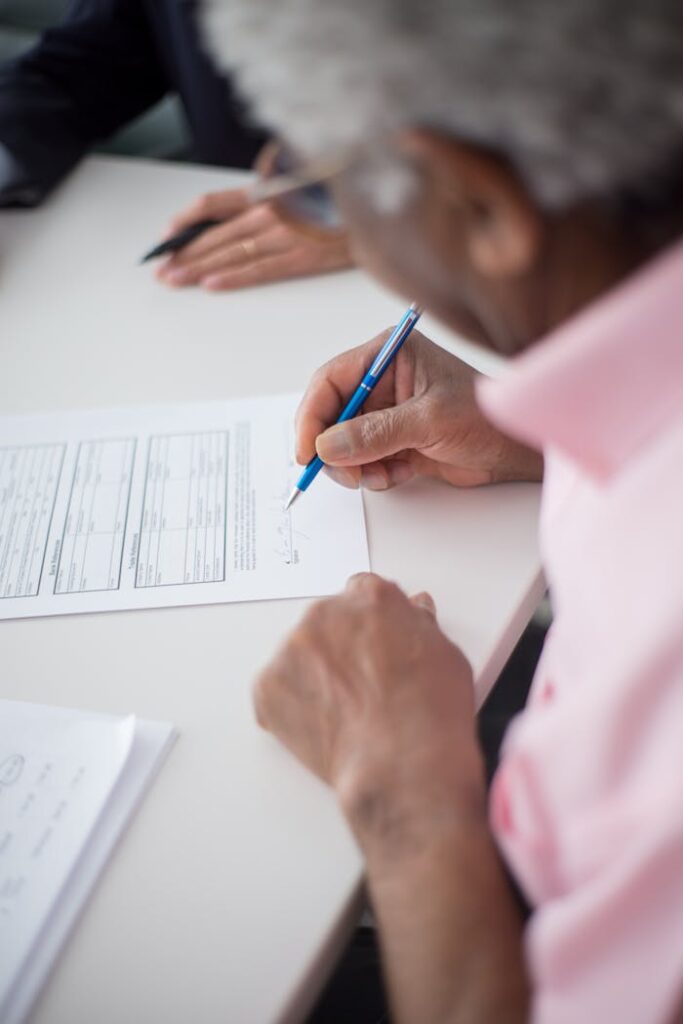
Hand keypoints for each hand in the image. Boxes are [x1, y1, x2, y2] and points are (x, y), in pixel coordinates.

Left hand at [155, 188, 351, 290]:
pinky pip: (260, 270)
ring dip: (198, 269)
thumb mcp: (303, 185)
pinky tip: (211, 285)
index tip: (167, 235)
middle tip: (162, 269)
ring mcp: (284, 234)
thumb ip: (275, 196)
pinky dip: (233, 277)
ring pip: (231, 253)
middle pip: (215, 233)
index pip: (213, 204)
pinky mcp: (302, 256)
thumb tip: (250, 211)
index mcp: (267, 191)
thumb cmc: (344, 197)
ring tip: (176, 280)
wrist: (381, 205)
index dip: (186, 220)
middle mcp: (270, 210)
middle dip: (184, 253)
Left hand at [254, 574, 485, 850]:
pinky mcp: (268, 686)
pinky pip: (273, 692)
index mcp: (372, 597)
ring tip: (344, 714)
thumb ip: (419, 625)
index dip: (368, 624)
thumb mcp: (446, 654)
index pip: (360, 594)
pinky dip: (290, 708)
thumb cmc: (431, 713)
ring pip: (298, 656)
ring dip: (312, 676)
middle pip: (325, 621)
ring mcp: (293, 649)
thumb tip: (412, 612)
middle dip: (338, 648)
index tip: (372, 645)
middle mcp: (327, 612)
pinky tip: (321, 727)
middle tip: (361, 687)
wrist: (403, 764)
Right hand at [296, 329, 542, 489]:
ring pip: (344, 444)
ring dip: (356, 466)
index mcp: (388, 355)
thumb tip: (327, 447)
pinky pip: (364, 461)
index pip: (331, 380)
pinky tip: (399, 474)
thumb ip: (376, 433)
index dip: (312, 416)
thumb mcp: (429, 421)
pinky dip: (374, 474)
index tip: (307, 450)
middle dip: (334, 448)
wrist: (517, 451)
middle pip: (331, 415)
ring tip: (382, 476)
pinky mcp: (394, 441)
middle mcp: (382, 381)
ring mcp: (387, 413)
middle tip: (346, 474)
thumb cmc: (486, 418)